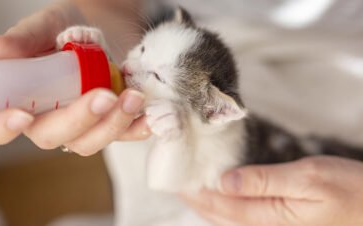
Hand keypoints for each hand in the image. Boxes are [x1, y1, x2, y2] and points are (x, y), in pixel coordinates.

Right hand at [0, 1, 150, 155]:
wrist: (102, 32)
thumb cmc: (65, 30)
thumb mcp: (47, 26)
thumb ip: (24, 38)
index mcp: (18, 99)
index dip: (0, 127)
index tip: (21, 114)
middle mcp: (46, 119)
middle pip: (51, 136)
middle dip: (78, 120)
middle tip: (103, 96)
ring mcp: (80, 125)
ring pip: (88, 142)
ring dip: (113, 124)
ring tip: (133, 97)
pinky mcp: (108, 124)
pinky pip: (120, 136)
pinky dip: (136, 129)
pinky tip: (149, 117)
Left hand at [183, 156, 362, 225]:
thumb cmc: (349, 190)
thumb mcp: (307, 178)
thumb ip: (264, 181)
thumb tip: (225, 180)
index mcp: (270, 217)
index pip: (222, 207)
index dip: (198, 194)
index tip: (178, 181)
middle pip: (222, 217)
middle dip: (198, 202)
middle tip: (177, 185)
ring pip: (231, 220)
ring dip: (209, 206)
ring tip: (191, 191)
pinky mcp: (282, 223)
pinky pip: (245, 219)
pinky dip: (227, 208)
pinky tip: (222, 198)